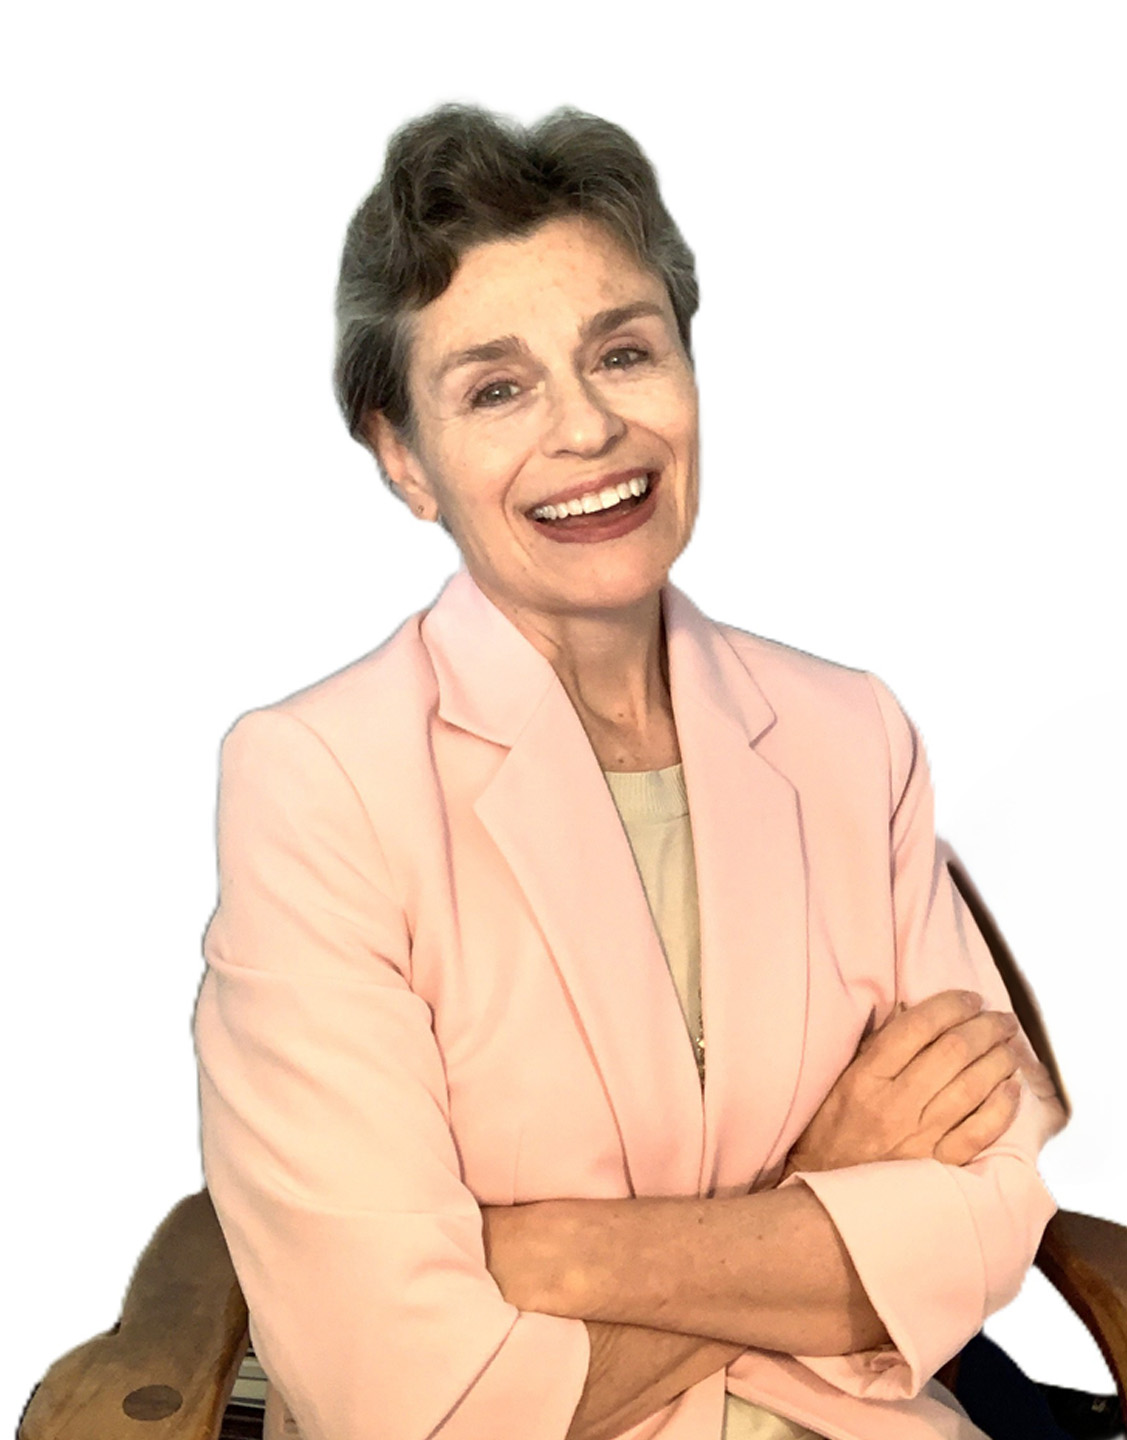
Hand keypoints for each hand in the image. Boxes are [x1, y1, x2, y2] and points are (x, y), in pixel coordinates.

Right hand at [782, 989, 1022, 1176]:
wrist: (824, 1203)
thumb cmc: (830, 1135)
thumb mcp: (841, 1084)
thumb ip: (876, 1050)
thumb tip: (912, 1014)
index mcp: (865, 1078)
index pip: (916, 1027)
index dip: (950, 1006)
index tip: (970, 998)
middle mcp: (894, 1105)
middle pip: (953, 1052)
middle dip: (985, 1028)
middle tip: (1001, 1019)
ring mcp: (919, 1139)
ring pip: (972, 1087)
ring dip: (999, 1060)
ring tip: (1011, 1046)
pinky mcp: (938, 1168)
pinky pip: (980, 1132)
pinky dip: (1001, 1107)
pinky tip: (1011, 1089)